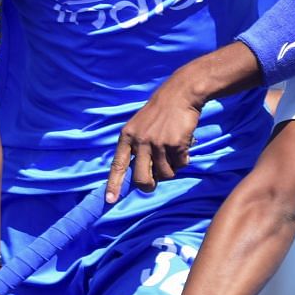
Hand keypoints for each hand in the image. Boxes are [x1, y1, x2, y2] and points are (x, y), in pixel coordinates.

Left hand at [107, 76, 202, 201]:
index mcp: (127, 136)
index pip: (118, 165)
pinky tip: (183, 145)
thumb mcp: (140, 126)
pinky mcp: (175, 144)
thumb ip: (138, 148)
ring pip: (165, 174)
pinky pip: (180, 164)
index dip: (114, 184)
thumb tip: (143, 176)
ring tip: (173, 152)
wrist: (180, 94)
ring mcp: (158, 143)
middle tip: (152, 184)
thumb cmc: (159, 112)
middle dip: (148, 186)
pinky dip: (184, 159)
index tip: (110, 200)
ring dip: (171, 168)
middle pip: (142, 178)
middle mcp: (140, 141)